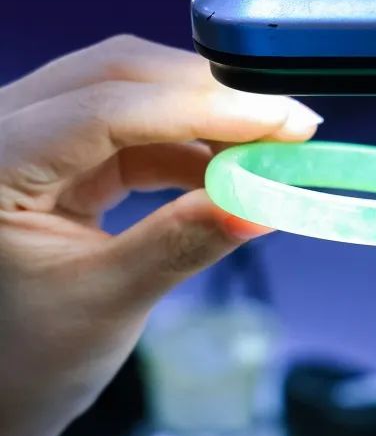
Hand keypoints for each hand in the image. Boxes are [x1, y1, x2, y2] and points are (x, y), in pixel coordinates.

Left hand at [0, 35, 320, 435]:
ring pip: (131, 93)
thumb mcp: (107, 302)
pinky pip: (135, 128)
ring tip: (266, 151)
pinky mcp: (62, 155)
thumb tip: (262, 203)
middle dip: (210, 97)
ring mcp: (31, 137)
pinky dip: (189, 145)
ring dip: (205, 118)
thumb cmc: (28, 359)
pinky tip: (228, 169)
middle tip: (287, 125)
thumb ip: (183, 242)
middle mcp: (1, 130)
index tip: (282, 121)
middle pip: (118, 76)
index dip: (204, 108)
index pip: (106, 107)